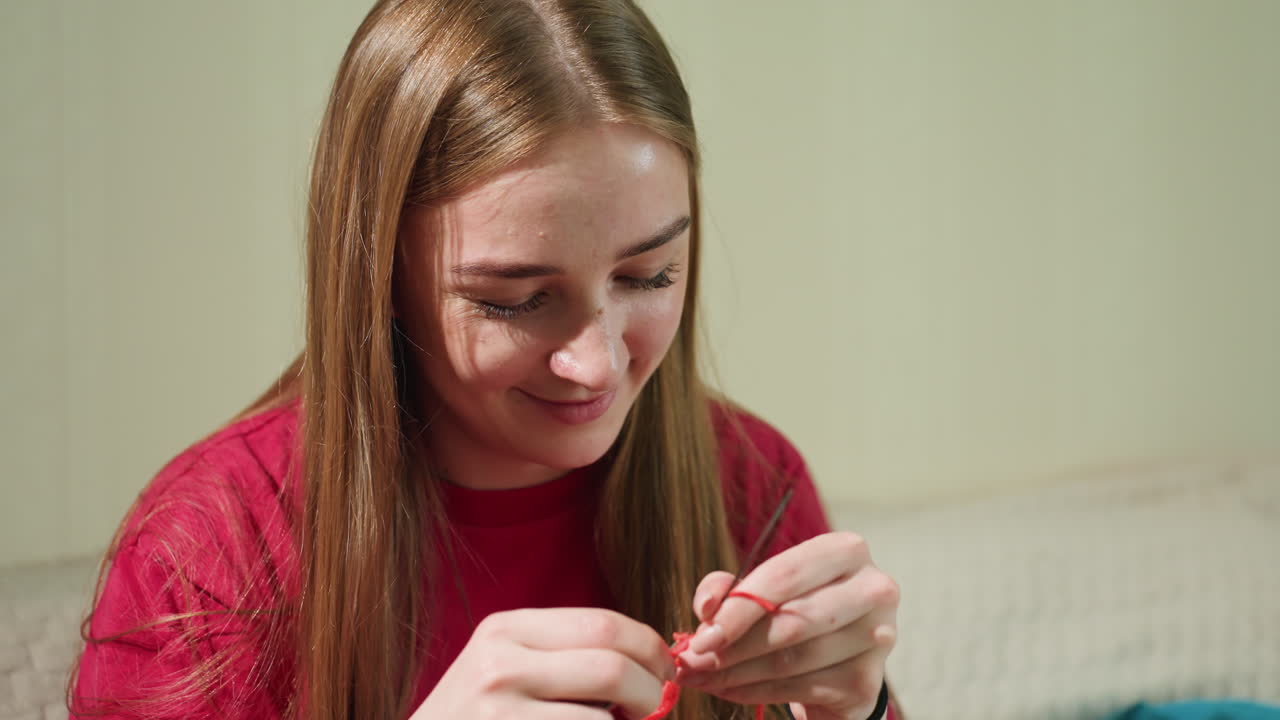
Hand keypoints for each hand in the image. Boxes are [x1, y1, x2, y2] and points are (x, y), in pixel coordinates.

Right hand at [411, 607, 675, 719]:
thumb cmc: (477, 719)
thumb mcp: (507, 669)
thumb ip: (567, 655)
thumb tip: (656, 660)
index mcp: (506, 629)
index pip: (605, 624)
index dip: (650, 648)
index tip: (666, 669)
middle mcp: (499, 663)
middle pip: (613, 665)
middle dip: (654, 690)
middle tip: (660, 707)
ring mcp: (499, 711)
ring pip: (604, 717)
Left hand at [675, 532, 898, 719]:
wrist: (841, 656)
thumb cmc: (798, 608)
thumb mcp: (762, 586)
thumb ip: (728, 587)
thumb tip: (707, 607)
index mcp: (846, 551)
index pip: (785, 575)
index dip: (738, 607)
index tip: (701, 635)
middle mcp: (872, 589)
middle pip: (792, 620)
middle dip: (734, 645)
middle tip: (695, 659)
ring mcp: (877, 637)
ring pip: (793, 659)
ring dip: (738, 673)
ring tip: (703, 676)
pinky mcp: (867, 680)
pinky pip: (801, 688)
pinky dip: (757, 692)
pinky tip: (731, 689)